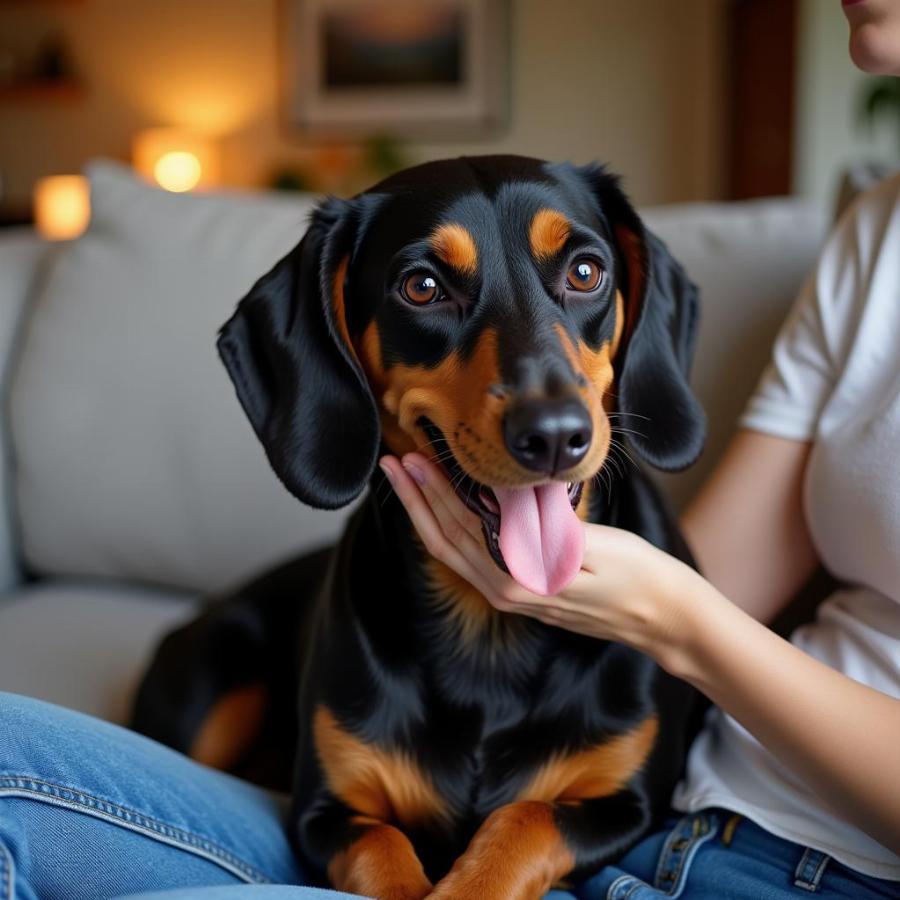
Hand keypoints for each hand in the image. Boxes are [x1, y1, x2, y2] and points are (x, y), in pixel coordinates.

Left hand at [379, 452, 701, 664]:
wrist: (661, 617)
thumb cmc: (636, 576)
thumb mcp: (593, 547)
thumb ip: (544, 531)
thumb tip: (504, 501)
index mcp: (518, 580)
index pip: (461, 528)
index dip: (433, 493)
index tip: (414, 461)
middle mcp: (505, 591)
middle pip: (444, 541)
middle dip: (417, 501)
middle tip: (395, 464)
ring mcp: (511, 594)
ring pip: (453, 552)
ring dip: (428, 515)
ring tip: (410, 482)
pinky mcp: (521, 591)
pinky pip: (471, 558)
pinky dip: (451, 531)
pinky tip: (446, 512)